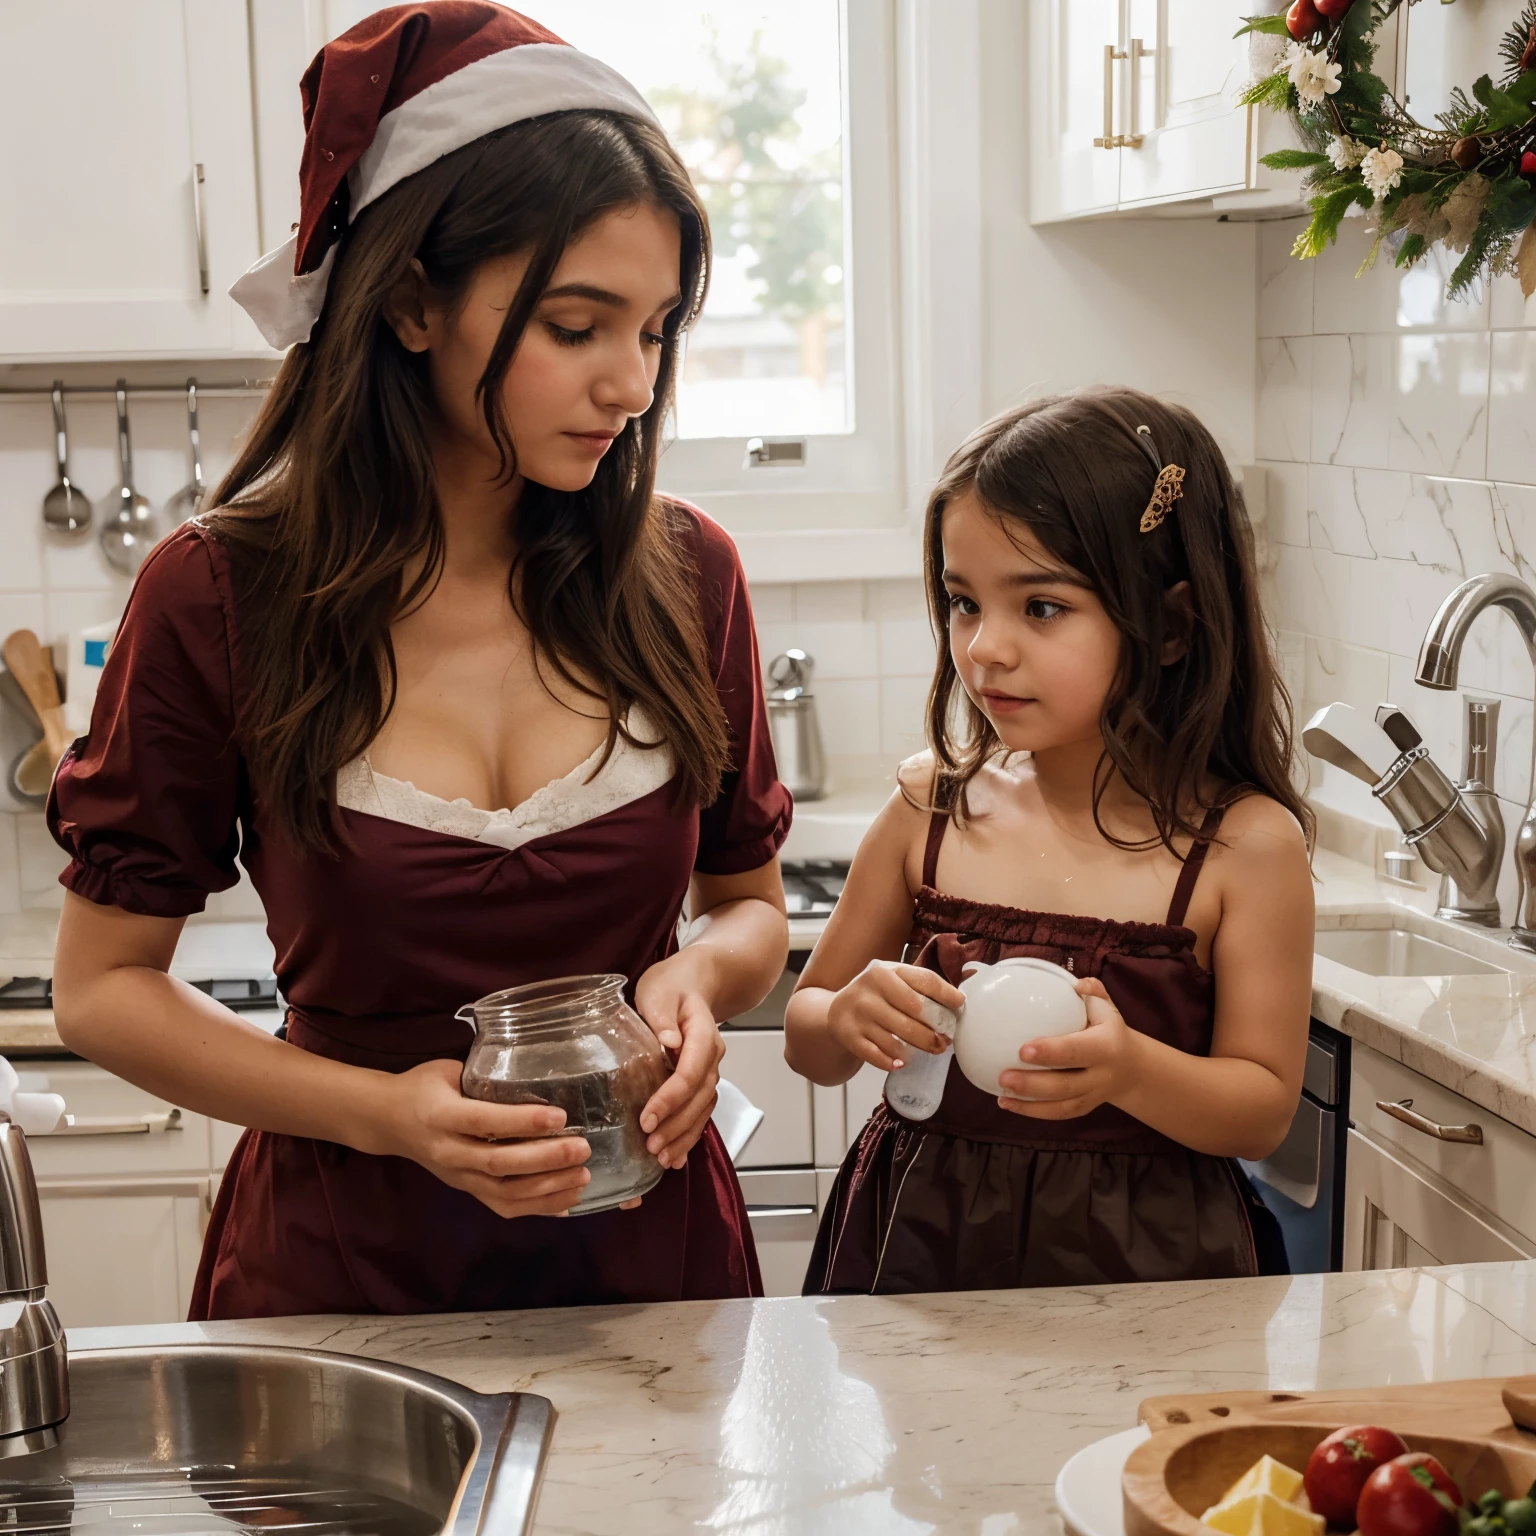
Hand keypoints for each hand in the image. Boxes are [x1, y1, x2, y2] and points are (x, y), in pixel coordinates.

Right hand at [374, 1059, 594, 1217]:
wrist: (387, 1121)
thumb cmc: (423, 1087)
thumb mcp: (448, 1070)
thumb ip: (486, 1076)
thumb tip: (539, 1071)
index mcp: (441, 1116)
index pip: (485, 1122)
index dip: (523, 1122)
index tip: (560, 1116)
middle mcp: (448, 1152)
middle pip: (499, 1164)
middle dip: (545, 1159)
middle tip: (582, 1149)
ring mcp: (457, 1177)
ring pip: (504, 1194)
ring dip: (547, 1189)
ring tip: (583, 1177)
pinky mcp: (466, 1191)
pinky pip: (503, 1206)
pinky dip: (538, 1208)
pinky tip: (568, 1200)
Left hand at [634, 949, 725, 1171]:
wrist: (693, 982)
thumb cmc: (671, 985)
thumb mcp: (659, 991)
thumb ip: (662, 1015)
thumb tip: (668, 1041)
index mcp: (703, 1034)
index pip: (691, 1072)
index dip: (670, 1098)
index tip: (647, 1117)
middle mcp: (712, 1057)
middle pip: (700, 1097)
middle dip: (677, 1125)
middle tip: (651, 1145)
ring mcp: (710, 1070)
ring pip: (703, 1109)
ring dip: (684, 1136)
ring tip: (661, 1158)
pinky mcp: (701, 1080)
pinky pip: (700, 1111)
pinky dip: (689, 1135)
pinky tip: (676, 1157)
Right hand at [827, 961, 963, 1073]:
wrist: (836, 1011)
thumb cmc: (876, 996)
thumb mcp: (894, 980)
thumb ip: (922, 985)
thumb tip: (962, 998)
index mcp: (885, 972)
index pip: (923, 980)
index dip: (946, 994)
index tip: (960, 1004)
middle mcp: (870, 990)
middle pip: (915, 1012)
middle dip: (935, 1030)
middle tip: (946, 1041)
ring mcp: (859, 1014)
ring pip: (897, 1038)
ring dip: (919, 1048)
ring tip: (931, 1050)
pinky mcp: (850, 1037)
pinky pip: (877, 1056)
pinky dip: (893, 1062)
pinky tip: (902, 1062)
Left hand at [997, 977, 1138, 1118]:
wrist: (1132, 1068)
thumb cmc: (1109, 1030)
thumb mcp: (1107, 1008)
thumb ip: (1094, 991)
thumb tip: (1078, 983)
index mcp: (1106, 1046)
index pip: (1077, 1051)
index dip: (1051, 1052)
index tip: (1023, 1050)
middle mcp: (1101, 1075)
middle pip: (1066, 1085)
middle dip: (1034, 1084)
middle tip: (1004, 1076)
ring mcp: (1093, 1095)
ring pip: (1062, 1105)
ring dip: (1029, 1103)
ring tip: (1002, 1094)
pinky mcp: (1084, 1108)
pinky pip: (1059, 1113)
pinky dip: (1032, 1112)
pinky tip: (1007, 1103)